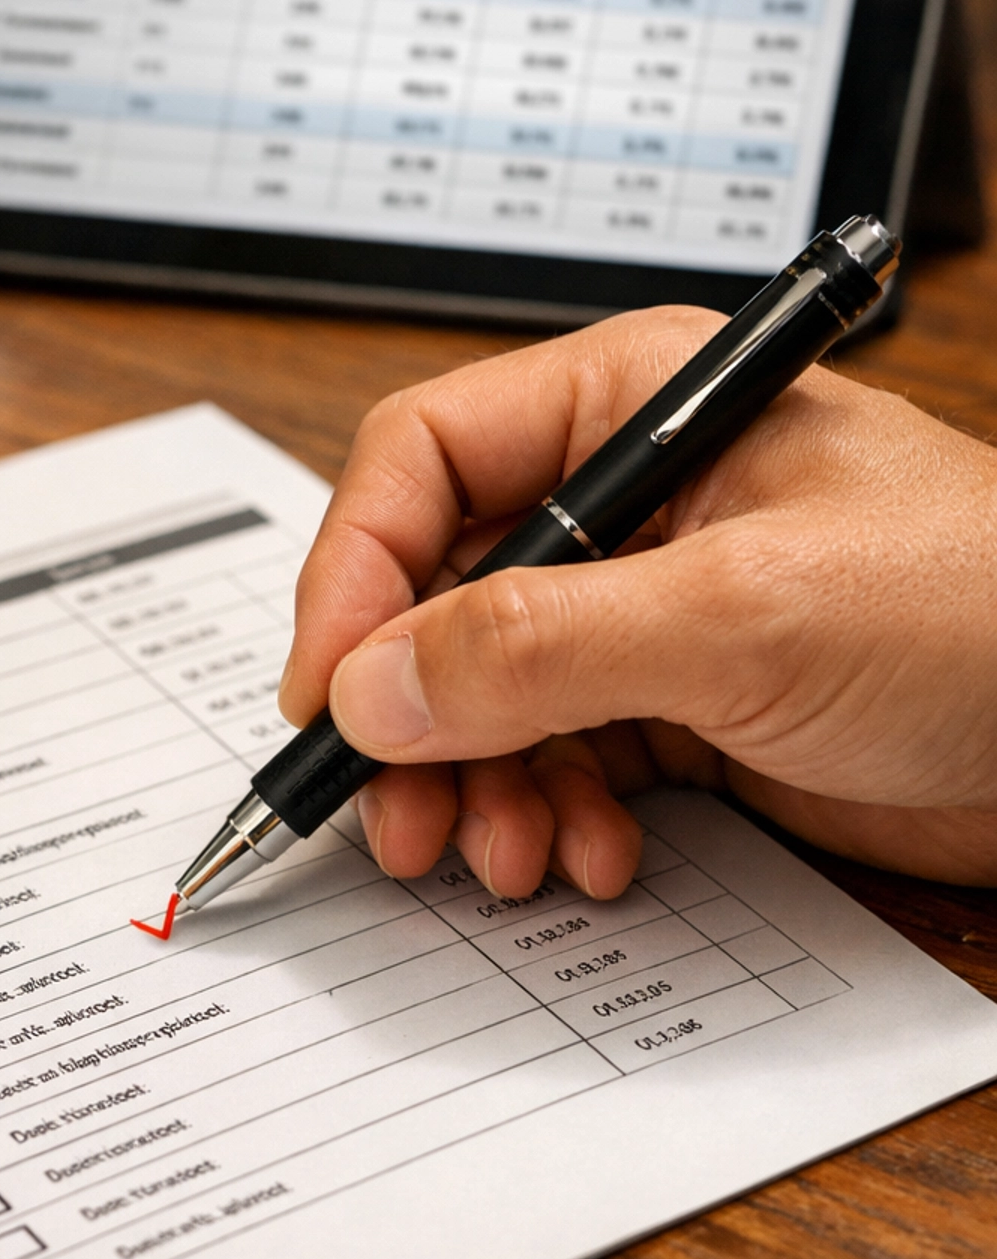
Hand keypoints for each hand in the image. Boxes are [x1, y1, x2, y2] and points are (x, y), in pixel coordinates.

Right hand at [280, 303, 996, 894]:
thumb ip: (542, 646)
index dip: (355, 575)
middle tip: (400, 816)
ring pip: (485, 691)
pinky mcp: (680, 707)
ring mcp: (650, 608)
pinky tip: (593, 858)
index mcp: (638, 401)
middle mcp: (630, 498)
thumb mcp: (745, 617)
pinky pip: (556, 758)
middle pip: (438, 591)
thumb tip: (371, 689)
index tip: (328, 697)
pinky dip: (550, 816)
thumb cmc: (982, 614)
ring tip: (509, 855)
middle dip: (412, 713)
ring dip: (477, 784)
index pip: (426, 459)